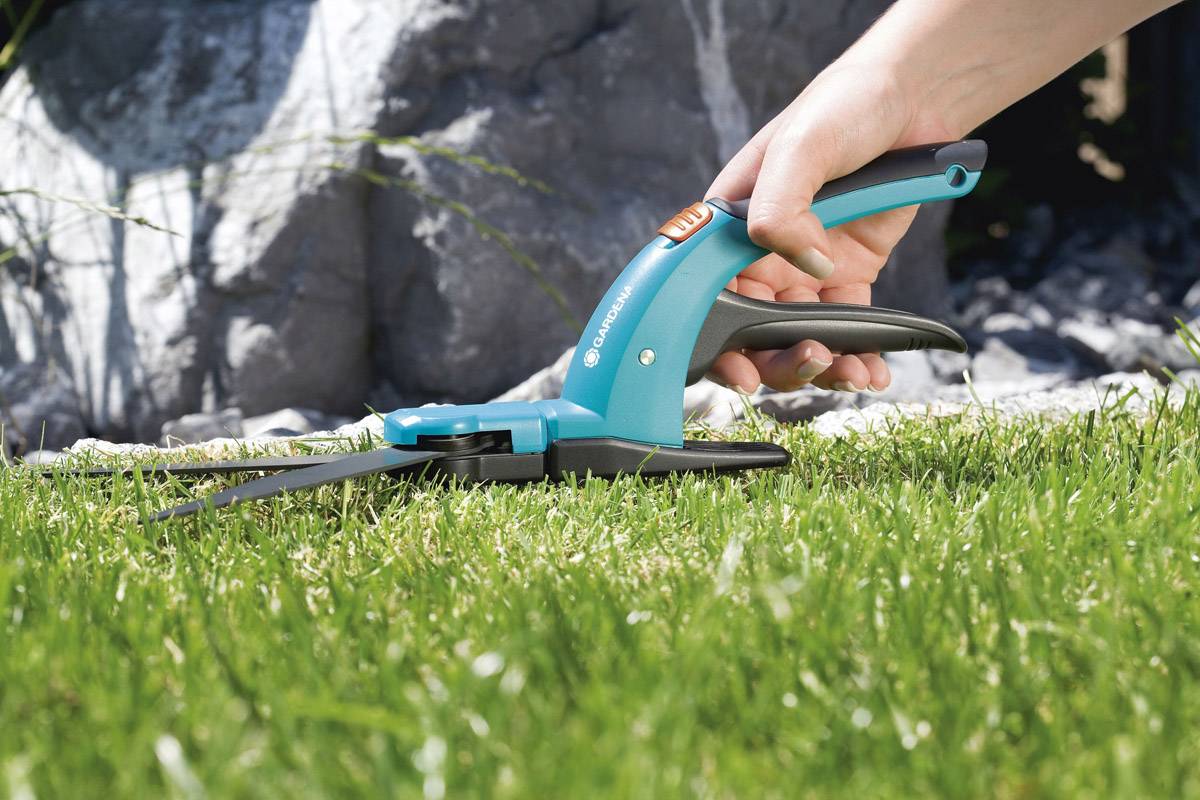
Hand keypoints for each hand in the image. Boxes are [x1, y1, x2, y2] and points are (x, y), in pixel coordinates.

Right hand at [706, 63, 956, 393]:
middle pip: (751, 328)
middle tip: (809, 363)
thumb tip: (806, 265)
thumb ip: (782, 206)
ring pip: (797, 335)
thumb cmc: (842, 106)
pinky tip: (872, 371)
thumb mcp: (799, 146)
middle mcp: (759, 253)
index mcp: (730, 225)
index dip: (716, 341)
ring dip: (820, 365)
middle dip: (775, 360)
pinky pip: (845, 326)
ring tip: (851, 373)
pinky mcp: (846, 274)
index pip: (706, 295)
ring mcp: (803, 267)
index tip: (740, 370)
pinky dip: (858, 354)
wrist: (911, 99)